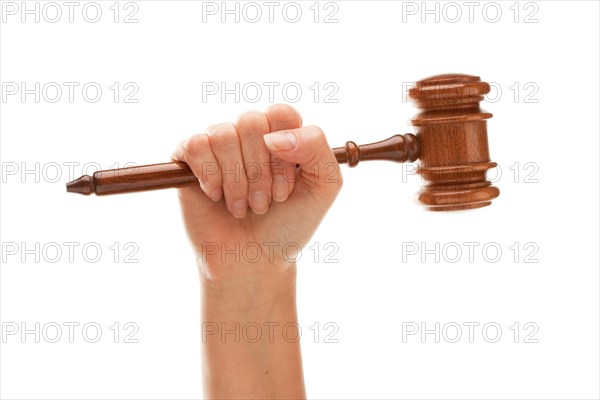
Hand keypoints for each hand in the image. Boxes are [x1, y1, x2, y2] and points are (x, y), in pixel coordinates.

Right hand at [172, 104, 342, 282]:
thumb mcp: (323, 187)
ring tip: (242, 206)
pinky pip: (196, 145)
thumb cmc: (289, 224)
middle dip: (260, 172)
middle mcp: (249, 133)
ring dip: (236, 180)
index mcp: (282, 133)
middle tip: (264, 203)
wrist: (253, 261)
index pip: (281, 113)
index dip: (284, 154)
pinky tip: (216, 196)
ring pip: (223, 134)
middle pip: (251, 122)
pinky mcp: (189, 158)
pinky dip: (210, 176)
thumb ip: (316, 148)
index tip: (285, 190)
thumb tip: (273, 136)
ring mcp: (218, 144)